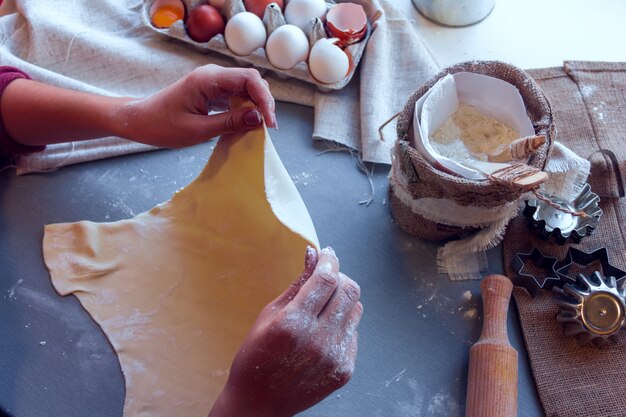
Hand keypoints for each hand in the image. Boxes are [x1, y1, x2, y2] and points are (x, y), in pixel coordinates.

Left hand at [120, 64, 276, 147]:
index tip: (269, 123)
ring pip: (246, 87)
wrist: (139, 121)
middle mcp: (212, 75)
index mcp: (208, 79)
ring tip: (260, 126)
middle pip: (251, 80)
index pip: (249, 79)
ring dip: (256, 104)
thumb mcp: (197, 130)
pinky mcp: (211, 91)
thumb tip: (257, 118)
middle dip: (264, 101)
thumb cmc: (162, 125)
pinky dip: (245, 107)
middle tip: (268, 127)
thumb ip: (229, 123)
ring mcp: (212, 82)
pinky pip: (236, 94)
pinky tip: (246, 122)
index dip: (264, 99)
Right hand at [208, 247, 362, 416]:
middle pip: (349, 291)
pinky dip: (342, 324)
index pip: (326, 279)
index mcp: (293, 323)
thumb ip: (297, 284)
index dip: (330, 260)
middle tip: (327, 276)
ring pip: (356, 309)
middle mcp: (318, 340)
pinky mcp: (344, 370)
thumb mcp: (269, 314)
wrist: (259, 403)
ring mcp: (334, 357)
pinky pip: (353, 333)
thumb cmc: (256, 355)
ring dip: (343, 299)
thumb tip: (313, 255)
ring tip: (324, 304)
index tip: (327, 253)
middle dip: (339, 276)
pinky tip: (323, 330)